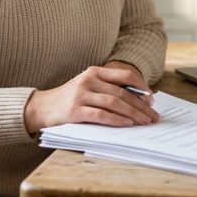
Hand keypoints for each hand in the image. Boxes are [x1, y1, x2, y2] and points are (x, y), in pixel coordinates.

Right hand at [24, 64, 159, 132]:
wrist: (42, 107)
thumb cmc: (70, 98)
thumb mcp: (88, 86)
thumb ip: (108, 88)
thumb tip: (138, 100)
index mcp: (94, 71)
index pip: (125, 75)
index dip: (141, 87)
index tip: (151, 99)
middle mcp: (88, 80)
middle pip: (122, 92)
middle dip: (141, 106)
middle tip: (153, 116)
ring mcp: (81, 95)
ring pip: (114, 103)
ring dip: (133, 114)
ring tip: (144, 122)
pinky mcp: (75, 111)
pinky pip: (101, 115)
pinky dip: (116, 120)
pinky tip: (127, 124)